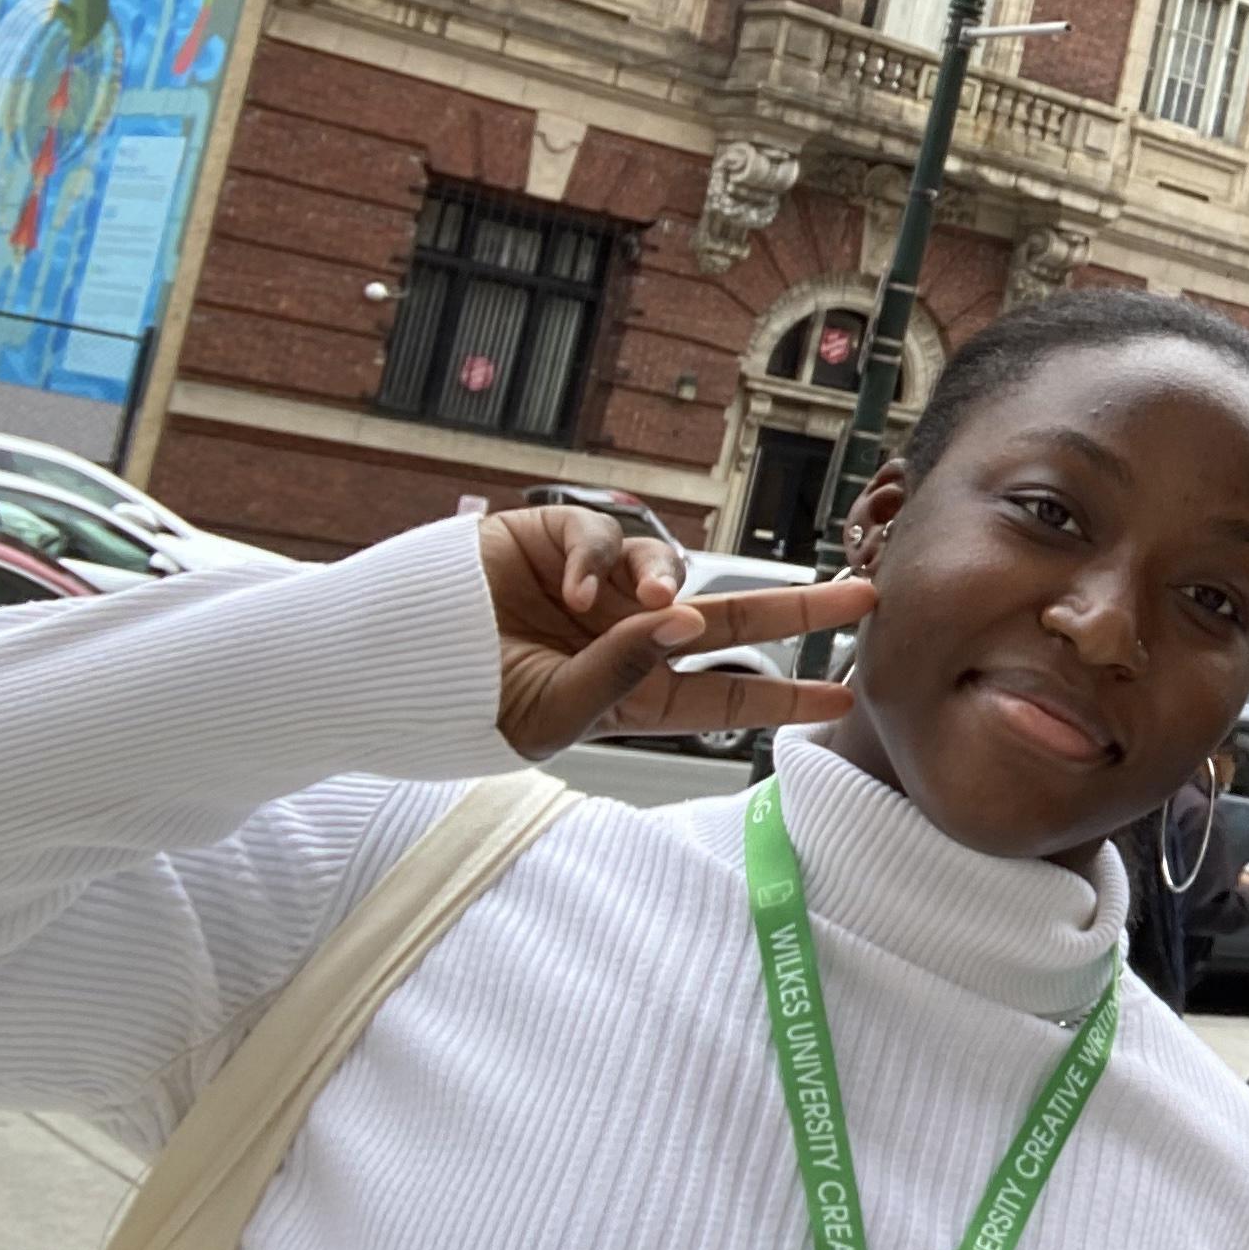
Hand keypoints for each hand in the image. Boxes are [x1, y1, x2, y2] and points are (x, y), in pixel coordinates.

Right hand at [478, 509, 876, 759]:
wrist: (385, 665)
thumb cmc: (463, 706)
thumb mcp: (550, 714)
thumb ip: (621, 675)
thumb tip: (689, 623)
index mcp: (634, 693)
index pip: (726, 696)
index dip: (785, 696)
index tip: (842, 695)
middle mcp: (628, 638)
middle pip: (732, 618)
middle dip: (799, 608)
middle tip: (863, 597)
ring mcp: (597, 589)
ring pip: (670, 568)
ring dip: (672, 581)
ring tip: (652, 604)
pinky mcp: (556, 542)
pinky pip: (602, 534)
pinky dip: (596, 558)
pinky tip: (571, 587)